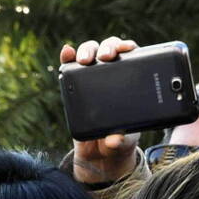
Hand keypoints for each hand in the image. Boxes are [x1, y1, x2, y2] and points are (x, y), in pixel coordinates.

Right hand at [60, 37, 142, 183]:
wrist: (100, 152)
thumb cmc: (119, 139)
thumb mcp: (124, 141)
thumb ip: (120, 140)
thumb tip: (114, 140)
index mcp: (130, 80)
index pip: (131, 55)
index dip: (128, 47)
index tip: (126, 50)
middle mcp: (111, 71)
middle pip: (110, 48)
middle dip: (107, 47)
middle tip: (105, 57)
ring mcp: (92, 75)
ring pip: (91, 52)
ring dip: (87, 50)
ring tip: (84, 59)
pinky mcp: (74, 83)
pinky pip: (70, 65)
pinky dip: (67, 56)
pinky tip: (67, 52)